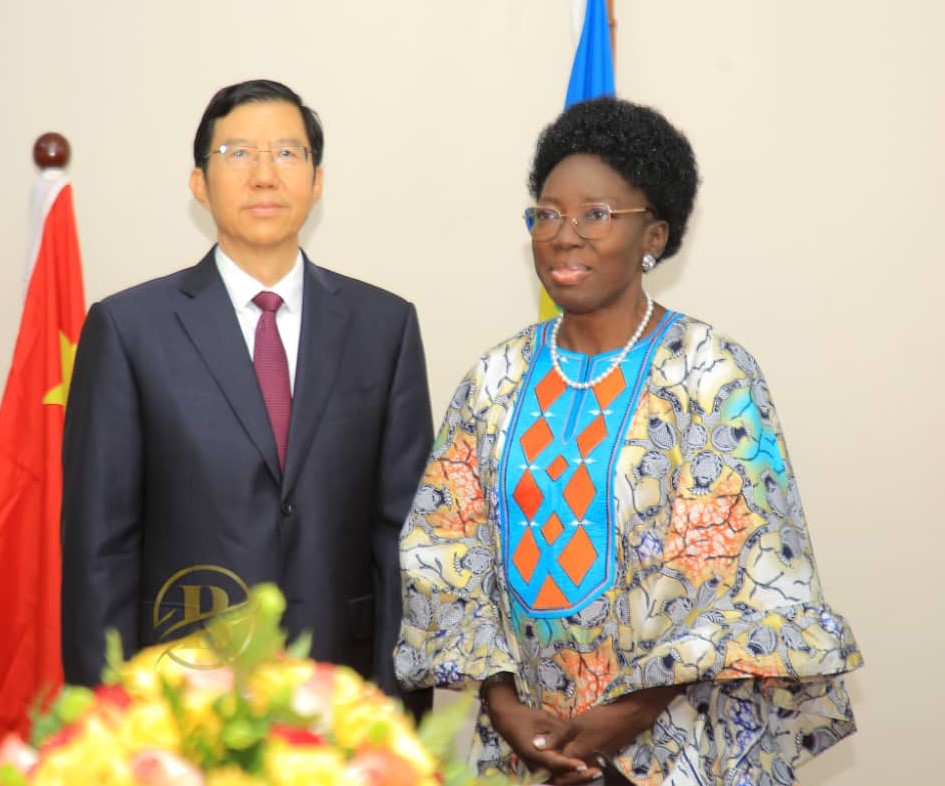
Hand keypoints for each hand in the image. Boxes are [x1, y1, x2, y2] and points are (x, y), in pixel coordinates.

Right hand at [482, 681, 590, 780]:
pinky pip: (556, 776)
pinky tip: (584, 770)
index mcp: (533, 753)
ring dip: (576, 778)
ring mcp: (537, 769)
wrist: (507, 721)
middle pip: (559, 777)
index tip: (583, 766)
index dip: (569, 765)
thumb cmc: (525, 717)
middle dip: (578, 777)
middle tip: (597, 772)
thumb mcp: (543, 719)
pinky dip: (570, 775)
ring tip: (594, 773)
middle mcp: (535, 765)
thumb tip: (576, 738)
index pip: (554, 763)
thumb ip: (559, 731)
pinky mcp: (540, 769)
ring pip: (559, 779)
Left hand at [532, 685, 684, 783]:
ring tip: (551, 767)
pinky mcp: (600, 760)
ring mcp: (594, 763)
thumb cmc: (600, 718)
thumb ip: (556, 737)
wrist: (628, 718)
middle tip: (541, 774)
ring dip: (564, 771)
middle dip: (554, 775)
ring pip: (576, 773)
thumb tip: (535, 746)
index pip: (558, 770)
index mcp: (577, 756)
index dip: (546, 771)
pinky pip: (584, 768)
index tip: (536, 772)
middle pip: (567, 776)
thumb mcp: (575, 724)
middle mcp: (586, 764)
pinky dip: (574, 767)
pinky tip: (567, 759)